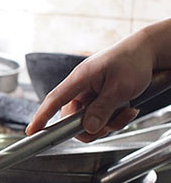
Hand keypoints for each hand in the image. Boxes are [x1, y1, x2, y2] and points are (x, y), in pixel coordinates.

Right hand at [25, 19, 170, 141]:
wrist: (150, 51)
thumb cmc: (133, 60)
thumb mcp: (120, 87)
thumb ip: (102, 109)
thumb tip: (88, 128)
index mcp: (80, 78)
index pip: (54, 100)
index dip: (41, 117)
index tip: (31, 131)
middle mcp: (81, 88)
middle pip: (72, 118)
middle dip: (90, 128)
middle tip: (108, 125)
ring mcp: (91, 95)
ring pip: (88, 122)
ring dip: (107, 124)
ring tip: (125, 112)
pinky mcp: (100, 100)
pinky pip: (101, 119)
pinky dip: (115, 119)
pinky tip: (128, 109)